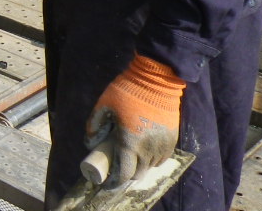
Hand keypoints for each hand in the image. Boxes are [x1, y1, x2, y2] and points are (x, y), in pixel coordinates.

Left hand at [86, 54, 183, 188]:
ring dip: (140, 166)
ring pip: (151, 167)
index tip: (107, 181)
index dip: (114, 181)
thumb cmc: (127, 92)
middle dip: (126, 175)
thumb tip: (89, 141)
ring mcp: (162, 146)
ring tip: (130, 158)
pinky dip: (152, 159)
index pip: (124, 173)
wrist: (155, 81)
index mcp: (129, 142)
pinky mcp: (172, 140)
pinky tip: (143, 151)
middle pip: (138, 174)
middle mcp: (148, 149)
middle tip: (117, 168)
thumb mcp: (103, 104)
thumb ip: (94, 124)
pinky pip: (161, 158)